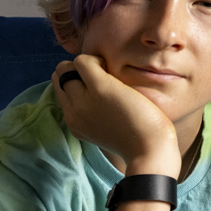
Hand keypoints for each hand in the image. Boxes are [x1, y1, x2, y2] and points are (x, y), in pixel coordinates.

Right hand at [53, 54, 180, 176]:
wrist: (150, 151)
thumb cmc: (137, 140)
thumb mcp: (105, 130)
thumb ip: (95, 115)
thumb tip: (97, 94)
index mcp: (74, 123)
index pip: (62, 93)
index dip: (74, 83)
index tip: (93, 84)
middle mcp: (73, 112)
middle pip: (60, 79)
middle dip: (75, 72)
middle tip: (100, 75)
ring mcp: (84, 101)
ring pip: (66, 69)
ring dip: (84, 64)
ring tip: (106, 72)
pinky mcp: (100, 88)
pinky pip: (83, 61)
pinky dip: (95, 59)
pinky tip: (111, 68)